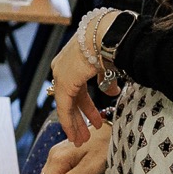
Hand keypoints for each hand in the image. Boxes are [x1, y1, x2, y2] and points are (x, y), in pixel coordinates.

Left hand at [47, 32, 105, 147]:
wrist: (107, 33)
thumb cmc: (111, 44)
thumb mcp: (109, 66)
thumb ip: (107, 81)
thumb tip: (111, 92)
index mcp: (73, 62)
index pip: (76, 90)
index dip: (85, 107)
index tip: (91, 121)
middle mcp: (63, 68)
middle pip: (70, 99)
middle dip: (79, 118)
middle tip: (84, 134)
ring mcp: (61, 75)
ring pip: (66, 106)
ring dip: (75, 124)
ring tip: (82, 139)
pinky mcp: (63, 83)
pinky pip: (64, 108)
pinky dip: (69, 122)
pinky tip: (75, 134)